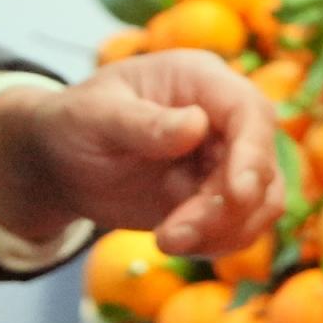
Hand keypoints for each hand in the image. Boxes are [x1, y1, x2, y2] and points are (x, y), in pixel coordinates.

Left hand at [0, 53, 275, 258]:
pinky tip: (174, 242)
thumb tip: (197, 125)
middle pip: (261, 164)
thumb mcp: (95, 116)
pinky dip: (217, 243)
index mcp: (200, 80)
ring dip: (222, 231)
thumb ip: (143, 122)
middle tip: (170, 237)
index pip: (249, 111)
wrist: (60, 162)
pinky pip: (242, 225)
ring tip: (166, 241)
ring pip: (261, 201)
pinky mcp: (219, 196)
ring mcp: (226, 158)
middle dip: (225, 208)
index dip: (253, 152)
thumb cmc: (73, 124)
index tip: (238, 193)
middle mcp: (223, 117)